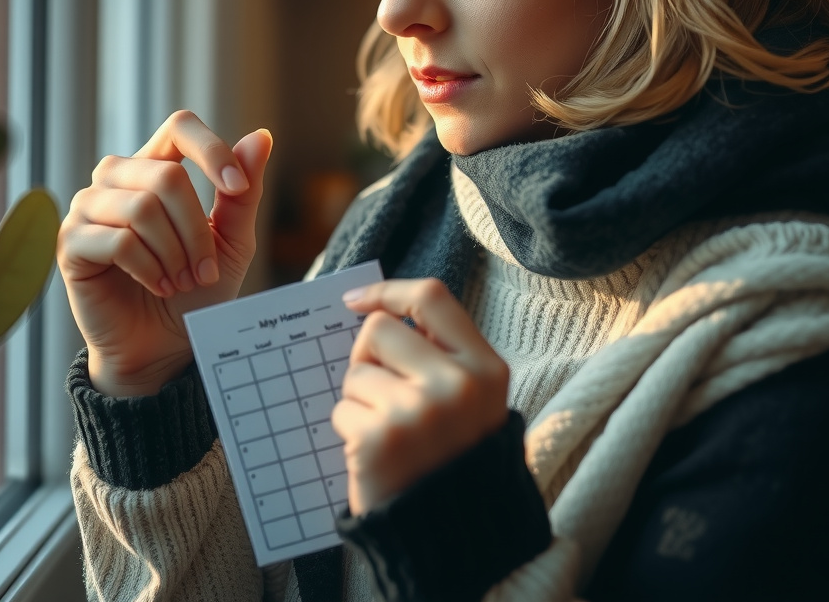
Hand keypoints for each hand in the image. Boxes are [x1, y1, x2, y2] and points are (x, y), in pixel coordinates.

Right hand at [56, 110, 272, 396]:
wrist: (166, 344)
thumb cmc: (198, 287)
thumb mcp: (233, 239)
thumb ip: (243, 191)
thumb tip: (261, 136)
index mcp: (157, 165)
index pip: (180, 126)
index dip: (211, 151)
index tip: (238, 187)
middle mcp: (117, 177)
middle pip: (166, 176)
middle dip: (196, 230)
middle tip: (204, 270)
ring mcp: (89, 208)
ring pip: (143, 208)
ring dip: (175, 253)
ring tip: (181, 280)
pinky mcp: (70, 243)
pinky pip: (118, 241)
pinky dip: (150, 268)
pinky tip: (157, 286)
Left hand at [331, 278, 508, 514]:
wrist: (453, 538)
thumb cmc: (455, 459)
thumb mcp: (474, 401)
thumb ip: (441, 354)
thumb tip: (376, 312)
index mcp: (486, 368)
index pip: (432, 297)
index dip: (389, 291)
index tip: (357, 300)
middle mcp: (458, 384)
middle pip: (380, 330)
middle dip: (367, 356)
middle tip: (381, 393)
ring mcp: (420, 410)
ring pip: (356, 372)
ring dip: (359, 401)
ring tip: (389, 434)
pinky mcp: (383, 438)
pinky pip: (342, 410)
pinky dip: (349, 431)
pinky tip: (376, 456)